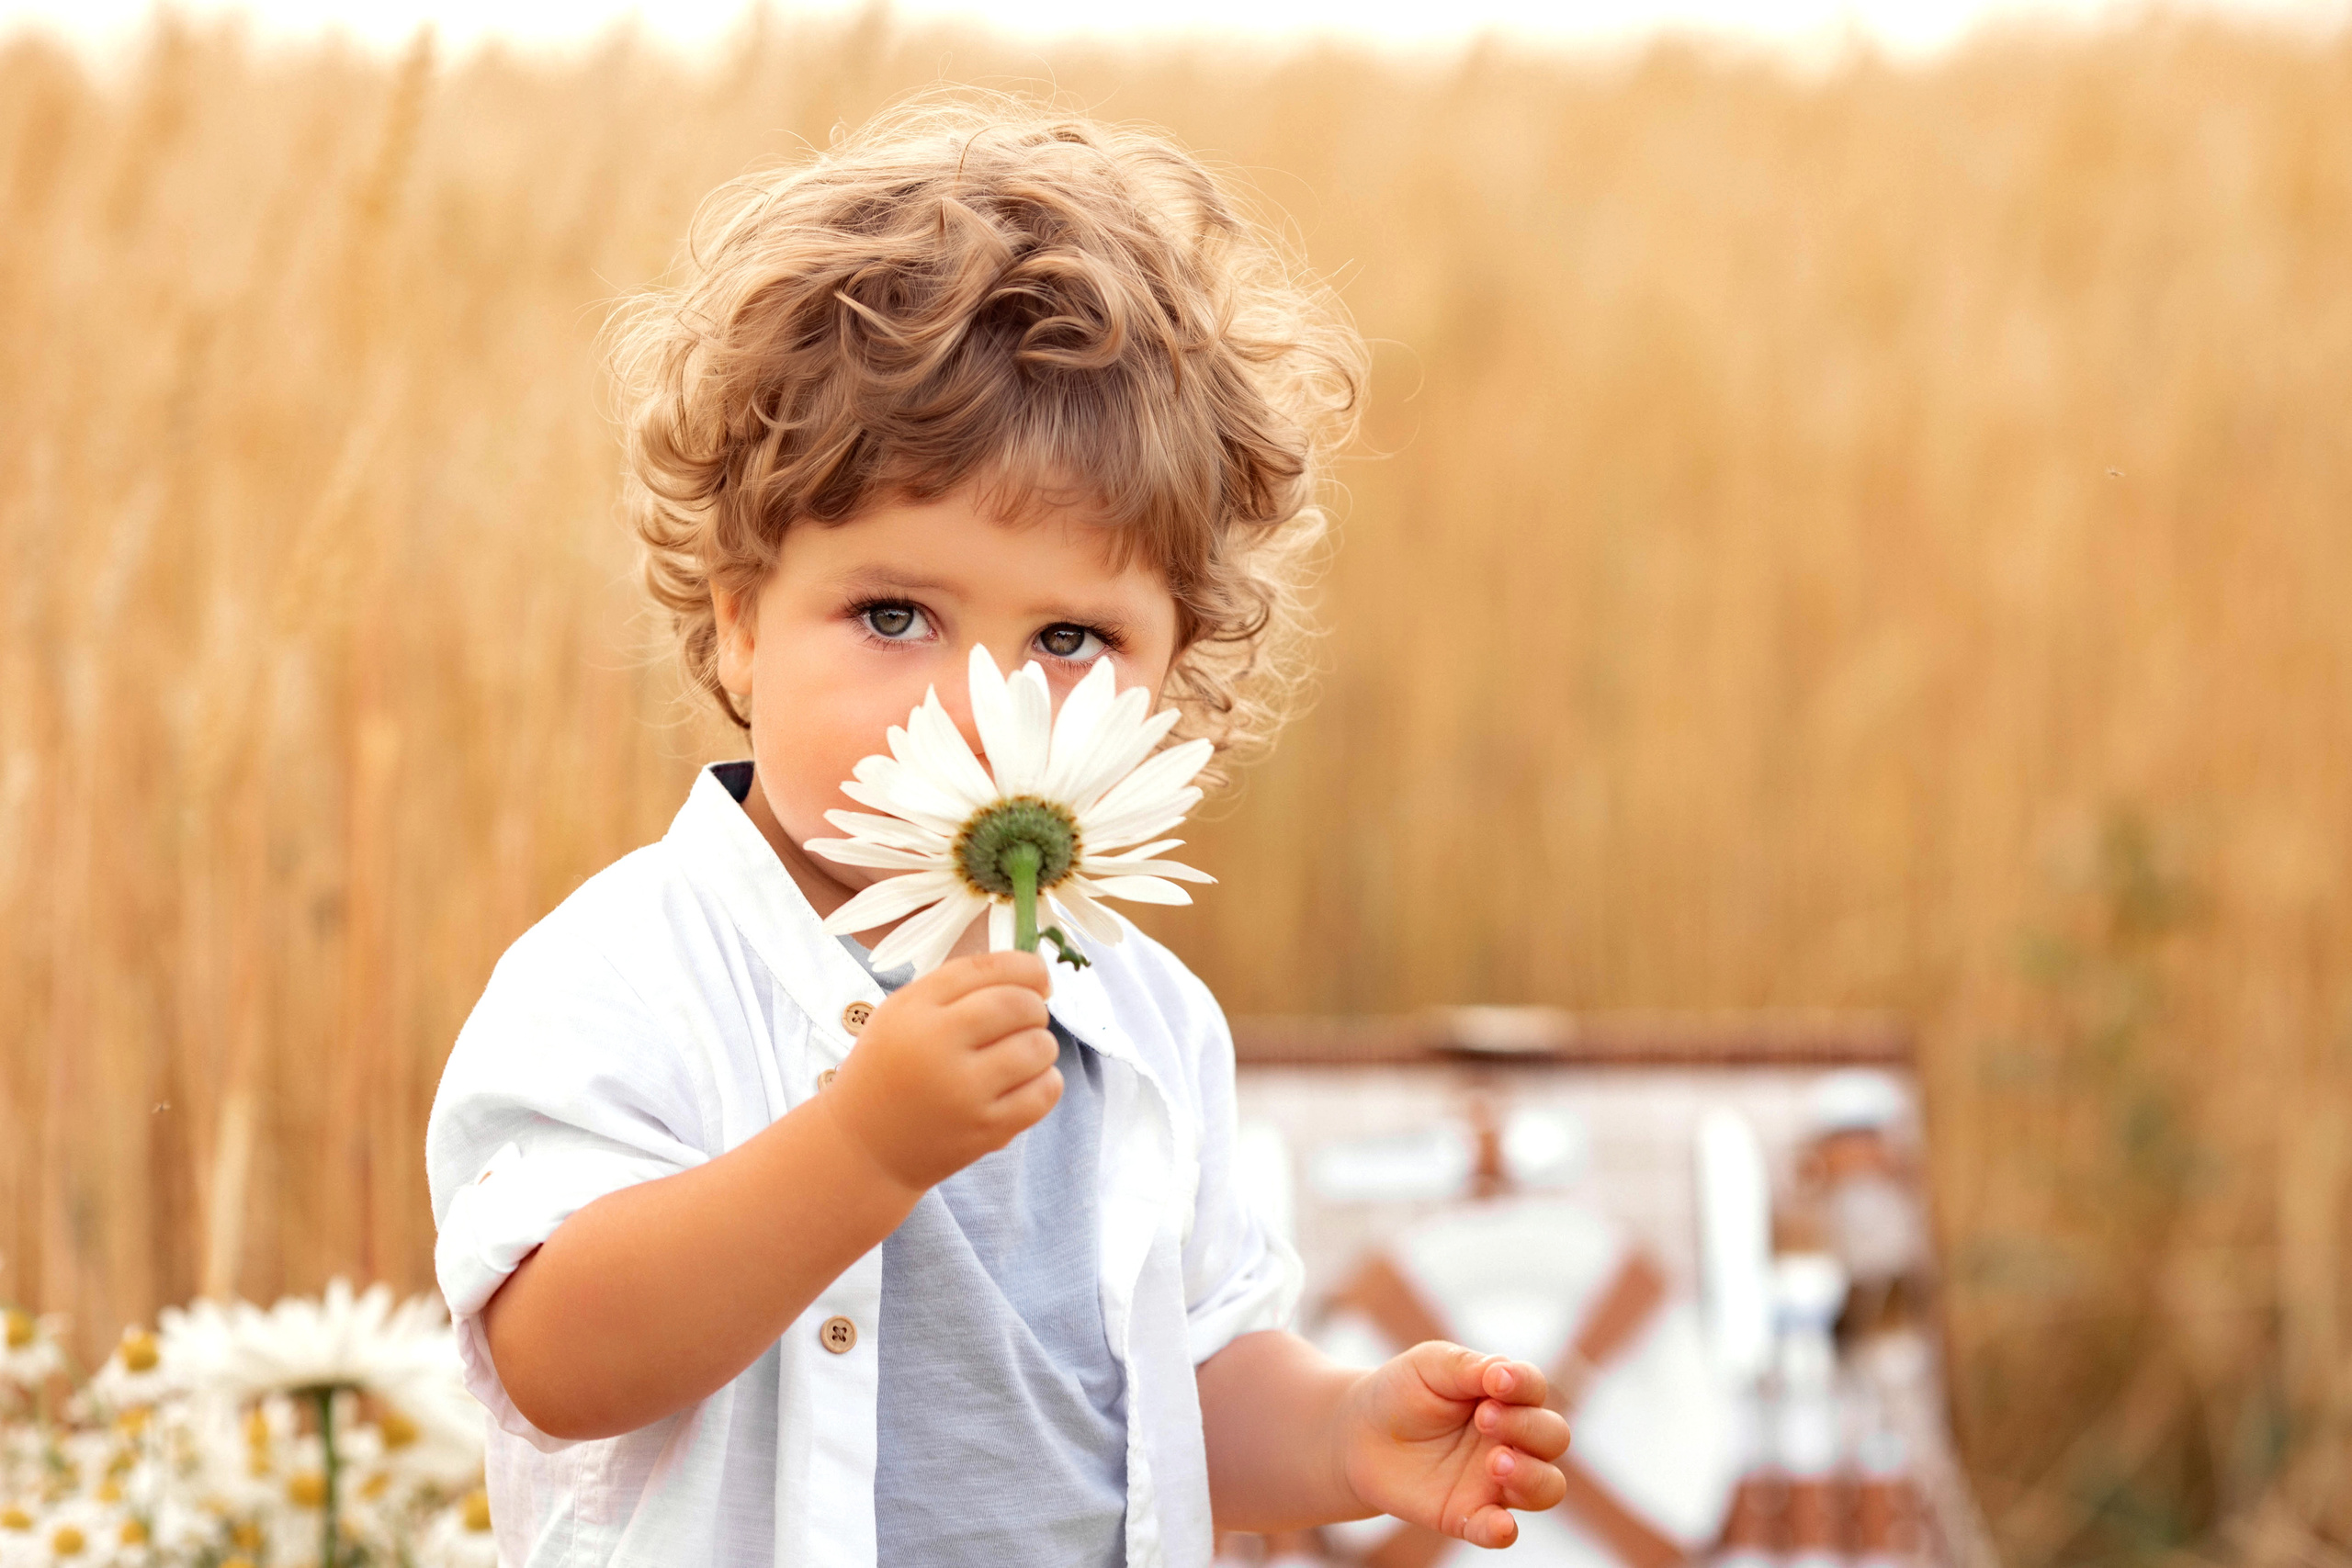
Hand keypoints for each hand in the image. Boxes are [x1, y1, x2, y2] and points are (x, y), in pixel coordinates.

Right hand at [819, 949, 1060, 1191]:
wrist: (864, 1148)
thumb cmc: (889, 1074)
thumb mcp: (900, 1016)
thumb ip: (955, 990)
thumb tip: (1031, 975)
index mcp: (913, 1008)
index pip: (986, 968)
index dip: (1026, 967)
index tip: (1039, 977)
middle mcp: (937, 1044)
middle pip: (1018, 1004)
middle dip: (1035, 1008)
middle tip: (1028, 1020)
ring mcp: (963, 1090)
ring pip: (1038, 1047)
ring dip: (1042, 1046)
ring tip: (1023, 1055)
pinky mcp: (985, 1129)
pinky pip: (1045, 1092)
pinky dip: (1046, 1082)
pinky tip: (1026, 1084)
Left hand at [1337, 1343, 1570, 1549]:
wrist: (1360, 1434)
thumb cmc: (1404, 1391)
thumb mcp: (1430, 1365)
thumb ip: (1467, 1366)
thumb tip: (1502, 1372)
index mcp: (1506, 1397)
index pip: (1534, 1389)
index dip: (1523, 1384)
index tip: (1495, 1381)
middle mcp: (1512, 1439)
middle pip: (1553, 1437)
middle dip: (1527, 1427)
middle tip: (1483, 1419)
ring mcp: (1495, 1480)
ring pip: (1546, 1487)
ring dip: (1531, 1476)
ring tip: (1495, 1463)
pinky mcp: (1470, 1515)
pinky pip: (1500, 1530)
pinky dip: (1504, 1530)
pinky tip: (1501, 1526)